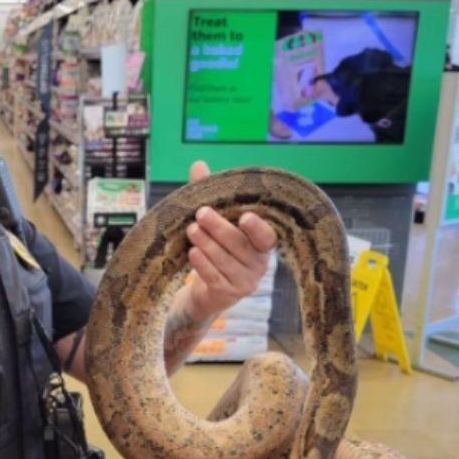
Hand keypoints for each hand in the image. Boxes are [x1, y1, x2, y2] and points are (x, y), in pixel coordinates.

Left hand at [185, 161, 277, 318]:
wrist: (203, 291)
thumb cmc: (214, 248)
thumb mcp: (213, 220)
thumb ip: (209, 195)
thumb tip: (198, 164)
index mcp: (261, 244)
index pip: (267, 237)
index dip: (257, 228)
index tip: (245, 217)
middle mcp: (259, 265)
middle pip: (240, 245)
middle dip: (219, 228)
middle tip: (201, 214)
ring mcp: (245, 282)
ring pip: (225, 261)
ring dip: (207, 244)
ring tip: (191, 230)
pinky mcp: (228, 295)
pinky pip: (215, 277)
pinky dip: (203, 264)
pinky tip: (193, 252)